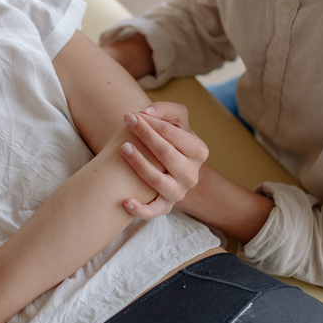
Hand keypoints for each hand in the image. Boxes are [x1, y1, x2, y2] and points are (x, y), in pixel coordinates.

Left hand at [120, 101, 208, 219]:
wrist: (165, 165)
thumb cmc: (169, 139)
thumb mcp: (175, 120)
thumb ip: (165, 110)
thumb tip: (146, 113)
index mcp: (199, 151)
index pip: (173, 134)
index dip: (151, 123)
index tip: (131, 115)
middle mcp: (192, 174)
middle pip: (166, 153)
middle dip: (145, 136)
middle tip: (126, 123)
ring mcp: (179, 192)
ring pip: (157, 181)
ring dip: (139, 164)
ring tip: (123, 148)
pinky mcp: (166, 207)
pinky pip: (153, 212)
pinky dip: (140, 210)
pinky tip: (125, 202)